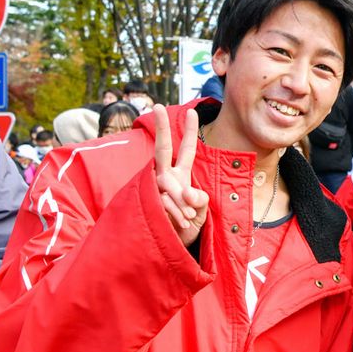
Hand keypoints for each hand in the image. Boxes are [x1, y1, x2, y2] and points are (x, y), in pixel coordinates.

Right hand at [153, 104, 208, 246]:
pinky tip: (182, 224)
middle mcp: (166, 177)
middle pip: (162, 149)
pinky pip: (166, 202)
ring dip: (183, 204)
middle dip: (161, 128)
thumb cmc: (191, 225)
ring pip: (169, 185)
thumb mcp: (202, 211)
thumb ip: (198, 199)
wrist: (176, 245)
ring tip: (189, 219)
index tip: (193, 112)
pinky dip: (177, 214)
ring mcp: (156, 188)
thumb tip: (187, 193)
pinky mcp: (150, 202)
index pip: (186, 150)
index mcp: (181, 175)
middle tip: (157, 106)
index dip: (190, 132)